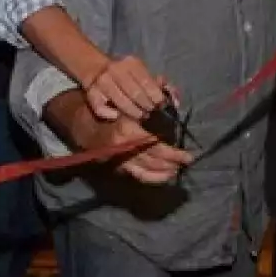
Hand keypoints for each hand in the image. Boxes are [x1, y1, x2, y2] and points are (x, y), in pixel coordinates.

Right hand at [68, 110, 192, 185]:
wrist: (87, 127)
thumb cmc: (111, 111)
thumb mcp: (129, 103)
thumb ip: (150, 101)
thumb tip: (172, 97)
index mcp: (127, 130)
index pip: (156, 147)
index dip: (174, 154)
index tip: (188, 155)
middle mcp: (123, 148)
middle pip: (154, 161)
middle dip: (173, 163)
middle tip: (187, 161)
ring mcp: (120, 160)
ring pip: (148, 172)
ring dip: (166, 172)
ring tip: (178, 168)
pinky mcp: (119, 168)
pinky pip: (140, 177)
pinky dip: (155, 178)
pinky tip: (167, 175)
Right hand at [80, 55, 168, 121]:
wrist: (96, 68)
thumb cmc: (126, 74)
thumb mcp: (143, 73)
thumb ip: (162, 86)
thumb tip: (175, 102)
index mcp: (131, 63)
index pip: (147, 82)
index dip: (157, 97)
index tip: (162, 107)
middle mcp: (115, 70)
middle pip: (135, 94)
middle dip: (147, 107)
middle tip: (152, 115)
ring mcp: (102, 82)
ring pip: (121, 103)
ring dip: (134, 113)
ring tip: (141, 117)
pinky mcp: (90, 93)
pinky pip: (101, 109)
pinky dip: (110, 114)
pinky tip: (117, 115)